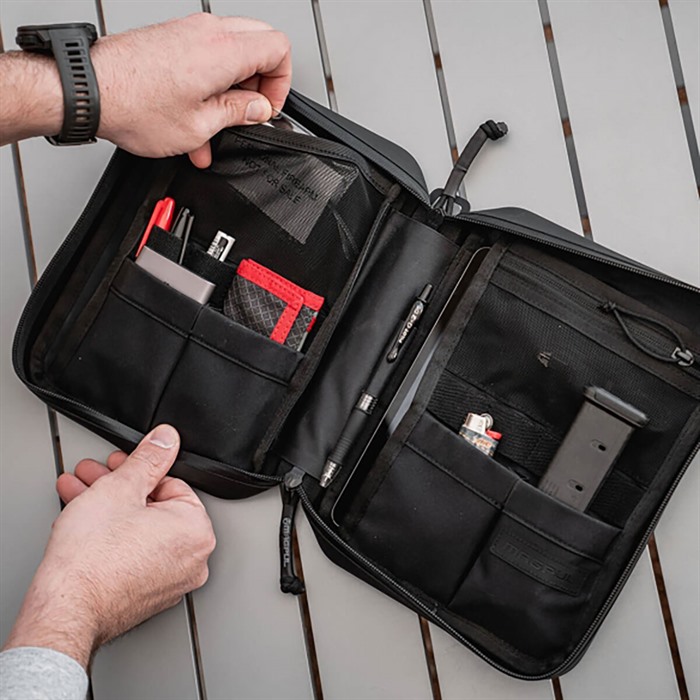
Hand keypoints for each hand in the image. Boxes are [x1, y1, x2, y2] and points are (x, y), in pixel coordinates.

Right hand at [2, 425, 215, 668]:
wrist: (65, 610)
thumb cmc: (94, 560)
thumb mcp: (121, 488)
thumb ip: (148, 458)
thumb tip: (166, 439)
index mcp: (197, 531)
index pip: (172, 484)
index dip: (139, 470)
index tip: (119, 464)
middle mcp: (192, 560)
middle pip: (154, 507)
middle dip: (118, 487)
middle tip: (95, 476)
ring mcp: (169, 582)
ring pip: (139, 531)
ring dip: (107, 508)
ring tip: (80, 495)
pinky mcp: (145, 596)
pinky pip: (133, 555)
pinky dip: (111, 538)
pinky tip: (84, 525)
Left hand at [92, 13, 291, 166]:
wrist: (90, 90)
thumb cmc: (134, 104)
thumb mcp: (199, 125)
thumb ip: (237, 113)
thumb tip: (258, 109)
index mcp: (223, 51)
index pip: (278, 48)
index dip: (282, 82)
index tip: (267, 107)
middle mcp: (208, 32)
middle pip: (260, 43)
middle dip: (261, 82)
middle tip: (250, 111)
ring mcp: (188, 32)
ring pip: (233, 51)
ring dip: (233, 89)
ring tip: (219, 126)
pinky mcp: (173, 39)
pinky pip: (207, 56)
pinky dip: (212, 85)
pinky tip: (198, 120)